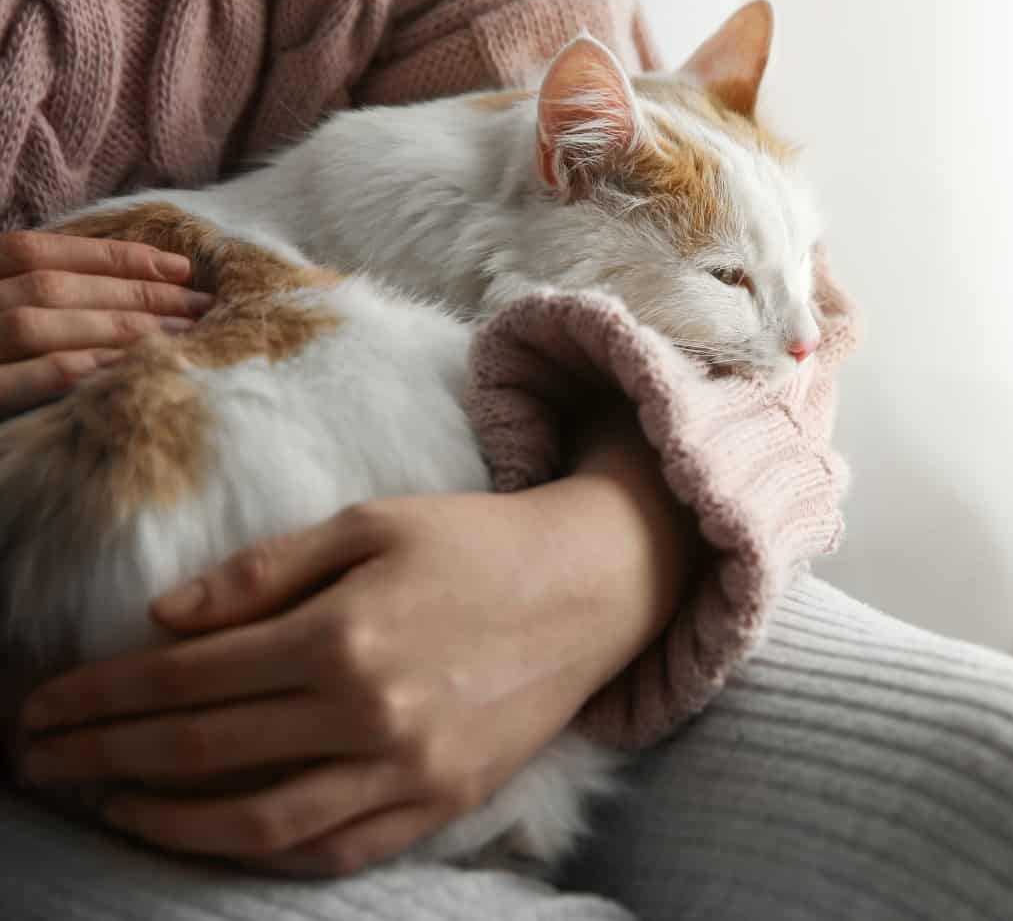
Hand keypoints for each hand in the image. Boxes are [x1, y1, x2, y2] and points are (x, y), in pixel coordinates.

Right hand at [0, 229, 214, 415]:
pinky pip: (18, 380)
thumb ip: (39, 296)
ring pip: (37, 325)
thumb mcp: (5, 309)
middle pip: (51, 288)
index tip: (181, 266)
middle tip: (202, 306)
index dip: (112, 255)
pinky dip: (71, 369)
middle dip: (133, 293)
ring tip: (181, 335)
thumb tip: (126, 284)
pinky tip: (122, 370)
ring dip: (115, 327)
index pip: (40, 252)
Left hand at [17, 412, 692, 875]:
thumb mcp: (373, 524)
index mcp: (345, 633)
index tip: (49, 703)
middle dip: (105, 753)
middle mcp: (371, 713)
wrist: (593, 587)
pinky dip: (264, 853)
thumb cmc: (478, 542)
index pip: (188, 679)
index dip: (103, 695)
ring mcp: (410, 770)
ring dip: (168, 819)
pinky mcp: (444, 801)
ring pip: (259, 822)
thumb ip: (266, 571)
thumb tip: (165, 621)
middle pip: (204, 748)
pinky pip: (336, 851)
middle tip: (42, 757)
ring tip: (112, 804)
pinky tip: (218, 834)